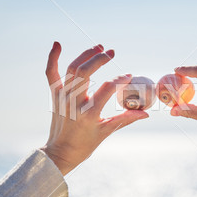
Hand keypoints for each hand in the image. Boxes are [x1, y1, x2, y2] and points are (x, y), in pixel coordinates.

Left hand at [40, 42, 148, 174]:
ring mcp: (62, 96)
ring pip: (72, 68)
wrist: (59, 152)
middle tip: (112, 53)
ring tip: (98, 47)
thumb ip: (126, 119)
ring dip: (85, 55)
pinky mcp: (55, 94)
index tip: (128, 75)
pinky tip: (57, 44)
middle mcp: (73, 102)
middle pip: (84, 72)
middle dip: (100, 59)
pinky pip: (51, 72)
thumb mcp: (106, 132)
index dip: (119, 80)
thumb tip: (145, 113)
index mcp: (88, 113)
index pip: (106, 89)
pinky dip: (53, 58)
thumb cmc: (84, 144)